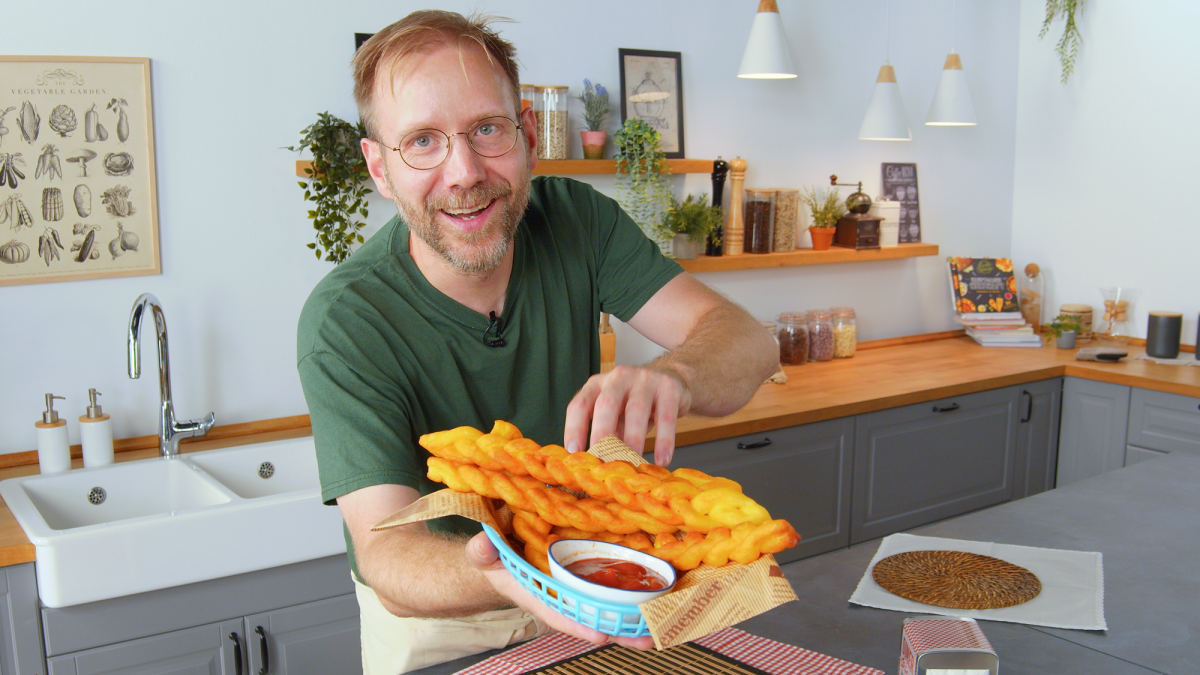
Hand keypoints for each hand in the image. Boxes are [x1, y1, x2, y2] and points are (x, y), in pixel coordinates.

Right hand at [466, 532, 655, 649]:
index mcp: (537, 594)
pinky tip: (659, 594)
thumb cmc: (495, 557)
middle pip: (591, 617)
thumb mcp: (484, 553)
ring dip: (632, 616)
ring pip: (606, 604)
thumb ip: (482, 551)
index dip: (577, 625)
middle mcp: (561, 595)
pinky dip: (633, 589)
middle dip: (618, 630)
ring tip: (662, 625)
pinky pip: (611, 584)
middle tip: (648, 639)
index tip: (599, 636)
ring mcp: (576, 586)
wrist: (504, 550)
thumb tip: (482, 545)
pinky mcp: (587, 573)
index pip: (558, 613)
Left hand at [563, 365, 690, 465]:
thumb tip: (595, 467)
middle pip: (607, 403)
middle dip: (602, 432)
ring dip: (634, 439)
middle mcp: (618, 377)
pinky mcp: (669, 387)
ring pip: (637, 409)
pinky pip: (666, 416)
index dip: (574, 428)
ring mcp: (645, 379)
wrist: (672, 379)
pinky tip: (662, 460)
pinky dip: (664, 441)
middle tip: (602, 458)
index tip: (574, 452)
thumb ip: (605, 434)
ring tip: (633, 463)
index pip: (580, 405)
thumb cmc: (635, 403)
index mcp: (598, 385)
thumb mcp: (615, 415)